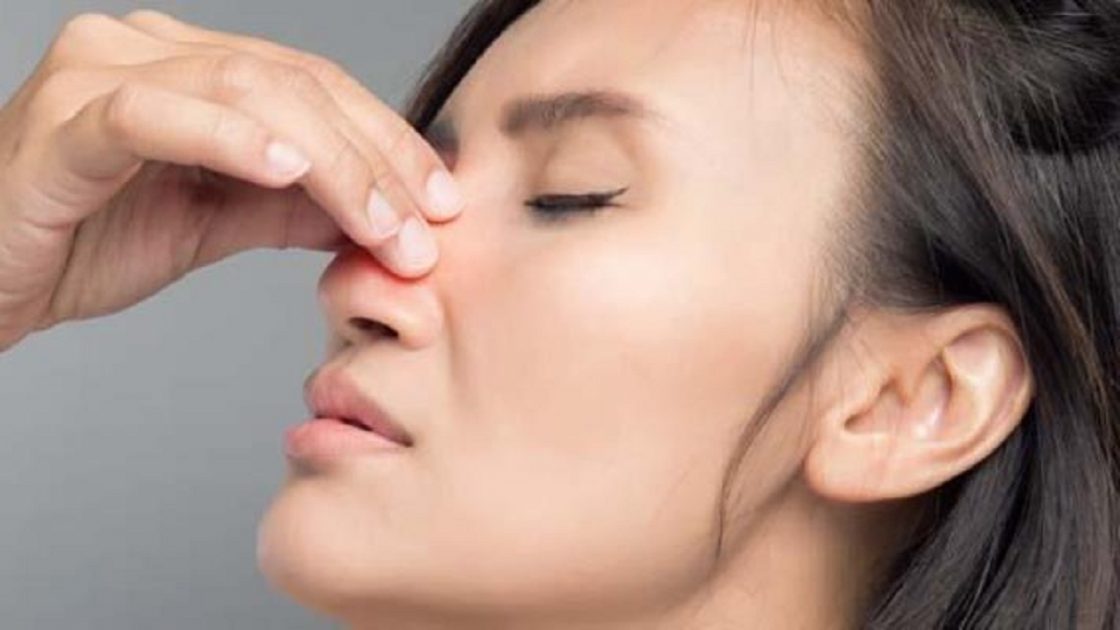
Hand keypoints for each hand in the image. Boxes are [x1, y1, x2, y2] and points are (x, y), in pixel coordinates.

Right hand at [0, 10, 462, 350]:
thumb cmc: (88, 240)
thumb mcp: (216, 223)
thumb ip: (292, 207)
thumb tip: (382, 213)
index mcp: (191, 65)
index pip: (315, 85)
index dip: (388, 140)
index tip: (442, 202)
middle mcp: (148, 47)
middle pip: (294, 83)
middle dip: (375, 161)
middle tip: (426, 230)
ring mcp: (102, 73)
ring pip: (244, 91)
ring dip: (330, 161)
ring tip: (383, 222)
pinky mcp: (64, 122)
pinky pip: (155, 115)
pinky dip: (230, 139)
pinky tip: (288, 170)